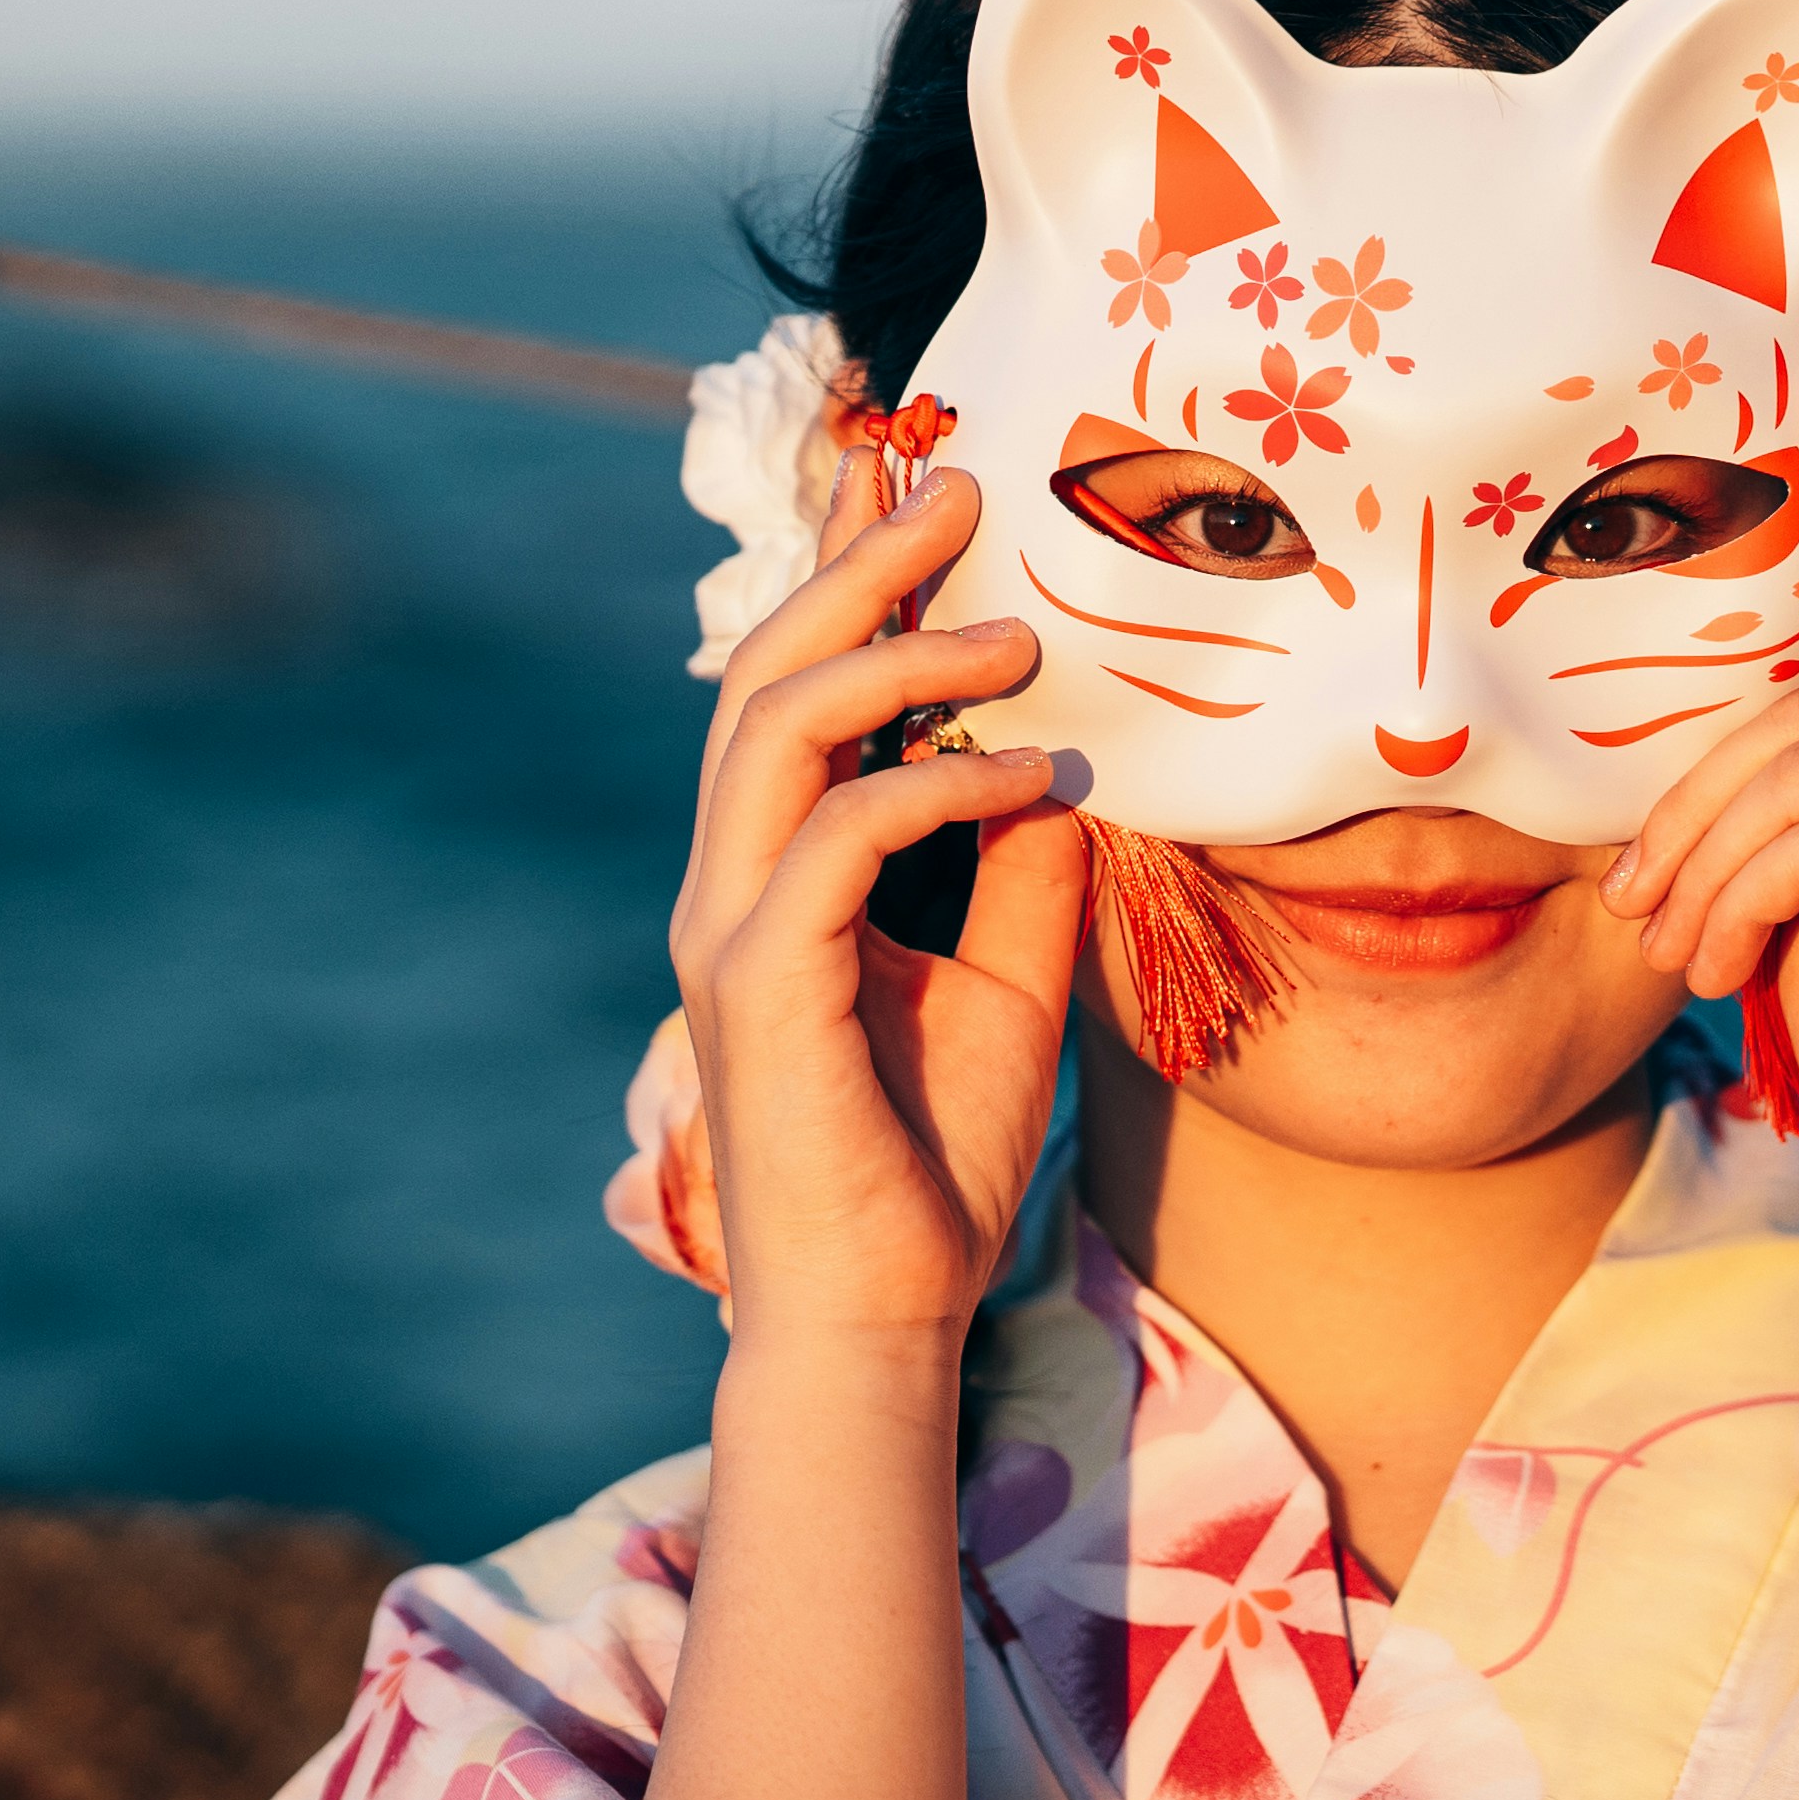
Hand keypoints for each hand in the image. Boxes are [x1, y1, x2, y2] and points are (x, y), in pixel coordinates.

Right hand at [667, 457, 1091, 1350]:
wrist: (882, 1312)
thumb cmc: (930, 1158)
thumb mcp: (1008, 985)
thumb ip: (1018, 872)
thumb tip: (1065, 767)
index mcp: (778, 877)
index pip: (796, 695)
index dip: (844, 583)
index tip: (918, 489)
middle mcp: (734, 888)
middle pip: (764, 679)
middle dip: (857, 568)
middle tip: (957, 487)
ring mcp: (734, 934)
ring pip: (776, 735)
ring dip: (899, 662)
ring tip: (1018, 631)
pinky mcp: (761, 989)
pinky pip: (834, 843)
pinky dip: (936, 788)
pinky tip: (1033, 775)